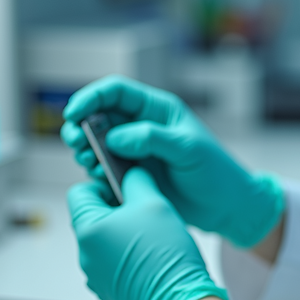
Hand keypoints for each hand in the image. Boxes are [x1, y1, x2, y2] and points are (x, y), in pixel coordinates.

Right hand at [60, 75, 284, 247]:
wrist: (225, 207)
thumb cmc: (215, 172)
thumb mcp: (188, 150)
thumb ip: (151, 139)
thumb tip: (115, 136)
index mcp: (158, 110)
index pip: (117, 91)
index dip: (92, 97)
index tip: (74, 113)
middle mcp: (142, 126)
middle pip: (99, 115)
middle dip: (81, 126)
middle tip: (77, 142)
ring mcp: (135, 151)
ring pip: (97, 142)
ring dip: (86, 150)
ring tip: (90, 163)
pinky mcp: (131, 174)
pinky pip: (103, 168)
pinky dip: (95, 171)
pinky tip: (101, 179)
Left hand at [68, 167, 227, 299]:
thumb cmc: (165, 254)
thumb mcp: (153, 202)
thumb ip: (136, 179)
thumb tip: (130, 172)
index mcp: (89, 229)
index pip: (80, 191)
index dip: (103, 184)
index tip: (126, 188)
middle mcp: (85, 254)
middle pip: (93, 216)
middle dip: (118, 209)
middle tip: (145, 211)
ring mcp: (95, 274)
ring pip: (105, 239)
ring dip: (124, 232)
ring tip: (151, 236)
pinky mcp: (108, 289)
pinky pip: (113, 261)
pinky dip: (128, 254)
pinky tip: (150, 256)